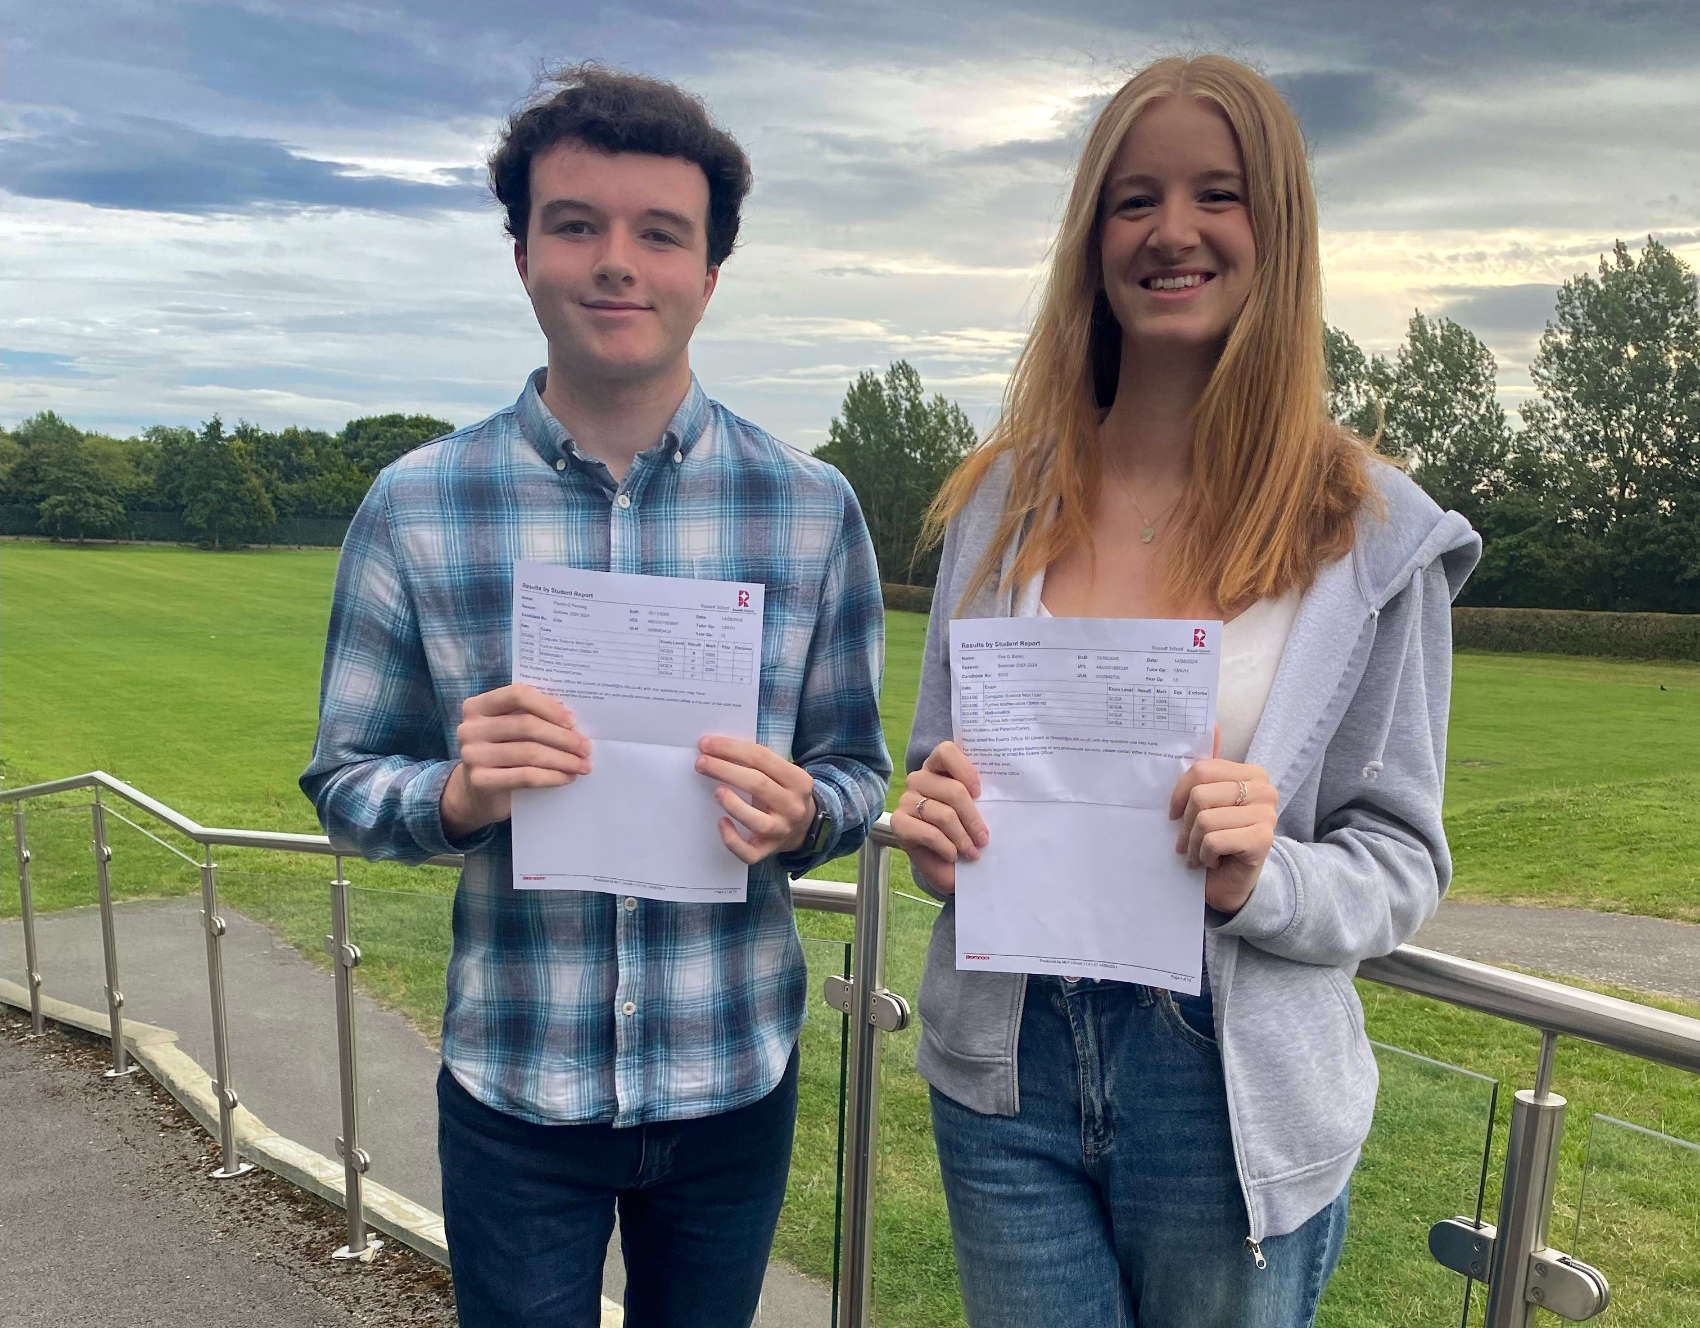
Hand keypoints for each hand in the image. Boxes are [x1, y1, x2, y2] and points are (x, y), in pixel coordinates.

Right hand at [441, 683, 591, 836]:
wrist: (478, 791)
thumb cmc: (504, 750)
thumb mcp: (512, 728)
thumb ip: (533, 716)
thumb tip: (573, 720)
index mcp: (478, 706)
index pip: (517, 694)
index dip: (549, 706)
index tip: (573, 721)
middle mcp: (470, 728)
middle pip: (526, 725)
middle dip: (563, 737)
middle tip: (586, 748)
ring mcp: (472, 755)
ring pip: (529, 752)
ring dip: (563, 759)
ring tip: (583, 765)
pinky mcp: (480, 781)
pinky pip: (525, 776)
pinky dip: (552, 776)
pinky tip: (567, 777)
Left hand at [695, 736, 818, 864]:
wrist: (805, 826)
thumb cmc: (783, 792)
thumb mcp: (784, 773)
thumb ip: (759, 762)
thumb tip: (717, 749)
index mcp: (799, 780)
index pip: (762, 758)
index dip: (731, 748)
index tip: (706, 743)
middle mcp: (793, 806)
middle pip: (758, 784)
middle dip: (724, 770)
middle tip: (701, 763)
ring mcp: (781, 831)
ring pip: (756, 820)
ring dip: (732, 803)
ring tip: (716, 791)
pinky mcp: (768, 851)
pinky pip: (749, 852)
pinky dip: (732, 839)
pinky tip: (722, 823)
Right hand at [891, 741, 987, 894]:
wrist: (947, 866)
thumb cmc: (965, 833)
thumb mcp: (977, 811)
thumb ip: (981, 797)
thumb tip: (1001, 792)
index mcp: (938, 768)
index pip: (946, 751)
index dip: (966, 770)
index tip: (980, 793)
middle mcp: (919, 779)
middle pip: (953, 790)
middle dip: (973, 818)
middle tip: (984, 839)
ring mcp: (906, 800)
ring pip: (943, 814)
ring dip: (962, 838)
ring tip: (972, 852)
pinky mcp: (899, 823)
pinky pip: (930, 833)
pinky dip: (947, 847)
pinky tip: (953, 855)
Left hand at [1168, 737, 1278, 917]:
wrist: (1231, 883)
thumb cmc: (1217, 838)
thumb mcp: (1207, 801)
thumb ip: (1209, 767)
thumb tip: (1212, 725)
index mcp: (1252, 773)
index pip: (1201, 769)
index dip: (1178, 794)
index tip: (1173, 813)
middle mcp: (1265, 790)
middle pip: (1200, 794)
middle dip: (1185, 824)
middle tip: (1186, 841)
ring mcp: (1268, 814)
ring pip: (1205, 818)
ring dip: (1194, 843)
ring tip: (1199, 853)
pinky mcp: (1263, 840)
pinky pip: (1214, 839)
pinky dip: (1204, 855)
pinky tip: (1213, 861)